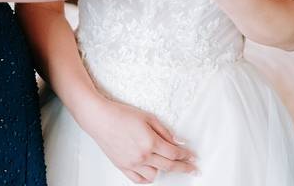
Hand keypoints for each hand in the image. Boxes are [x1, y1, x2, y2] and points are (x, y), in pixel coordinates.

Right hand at [80, 98, 196, 183]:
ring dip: (162, 170)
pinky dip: (147, 177)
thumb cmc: (121, 114)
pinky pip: (139, 180)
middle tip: (192, 168)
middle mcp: (142, 156)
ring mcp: (132, 163)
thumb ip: (165, 131)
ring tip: (164, 162)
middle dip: (183, 167)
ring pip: (155, 175)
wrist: (100, 119)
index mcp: (150, 142)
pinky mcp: (123, 167)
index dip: (186, 156)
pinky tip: (151, 170)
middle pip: (169, 166)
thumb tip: (178, 141)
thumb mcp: (148, 117)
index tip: (193, 157)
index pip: (174, 153)